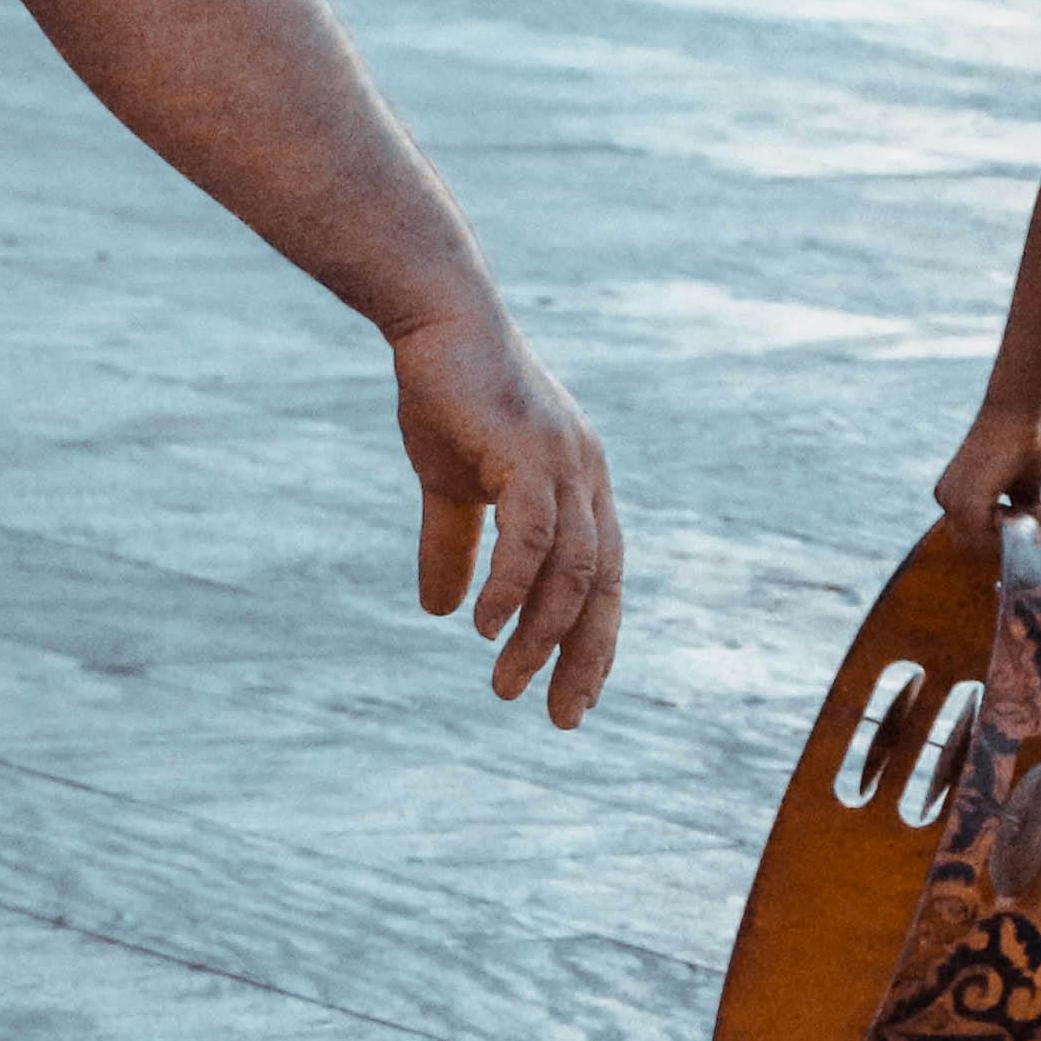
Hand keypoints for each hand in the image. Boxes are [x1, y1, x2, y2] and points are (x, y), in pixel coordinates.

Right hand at [393, 308, 623, 727]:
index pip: (604, 581)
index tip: (571, 698)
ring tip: (505, 681)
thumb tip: (438, 612)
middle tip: (562, 719)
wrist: (437, 320)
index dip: (592, 642)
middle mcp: (588, 480)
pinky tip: (486, 625)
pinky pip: (534, 535)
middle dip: (585, 658)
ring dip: (542, 635)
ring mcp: (565, 464)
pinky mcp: (530, 452)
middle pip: (603, 587)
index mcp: (581, 488)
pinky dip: (515, 586)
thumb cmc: (449, 395)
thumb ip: (454, 547)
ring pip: (574, 571)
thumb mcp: (451, 485)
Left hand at [934, 400, 1040, 553]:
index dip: (998, 541)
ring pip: (977, 543)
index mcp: (951, 494)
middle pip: (970, 544)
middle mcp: (945, 497)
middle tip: (1028, 529)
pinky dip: (1007, 532)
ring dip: (1006, 538)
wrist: (1014, 411)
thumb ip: (1020, 514)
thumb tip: (1037, 537)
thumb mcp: (1020, 487)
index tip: (1024, 533)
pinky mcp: (967, 498)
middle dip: (1000, 544)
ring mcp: (952, 499)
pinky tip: (1027, 514)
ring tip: (1031, 517)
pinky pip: (986, 534)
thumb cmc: (1020, 442)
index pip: (969, 535)